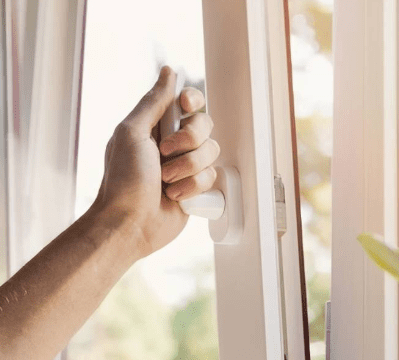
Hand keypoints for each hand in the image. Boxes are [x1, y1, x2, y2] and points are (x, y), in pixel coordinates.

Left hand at [93, 66, 219, 257]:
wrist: (130, 223)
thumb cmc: (123, 180)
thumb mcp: (132, 132)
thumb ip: (153, 102)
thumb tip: (169, 72)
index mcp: (157, 126)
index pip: (188, 101)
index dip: (192, 101)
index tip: (184, 108)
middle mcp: (175, 144)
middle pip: (205, 125)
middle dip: (188, 141)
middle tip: (165, 153)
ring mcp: (187, 166)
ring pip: (211, 152)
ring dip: (188, 168)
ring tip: (166, 181)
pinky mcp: (197, 187)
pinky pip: (212, 177)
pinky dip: (192, 187)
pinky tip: (174, 196)